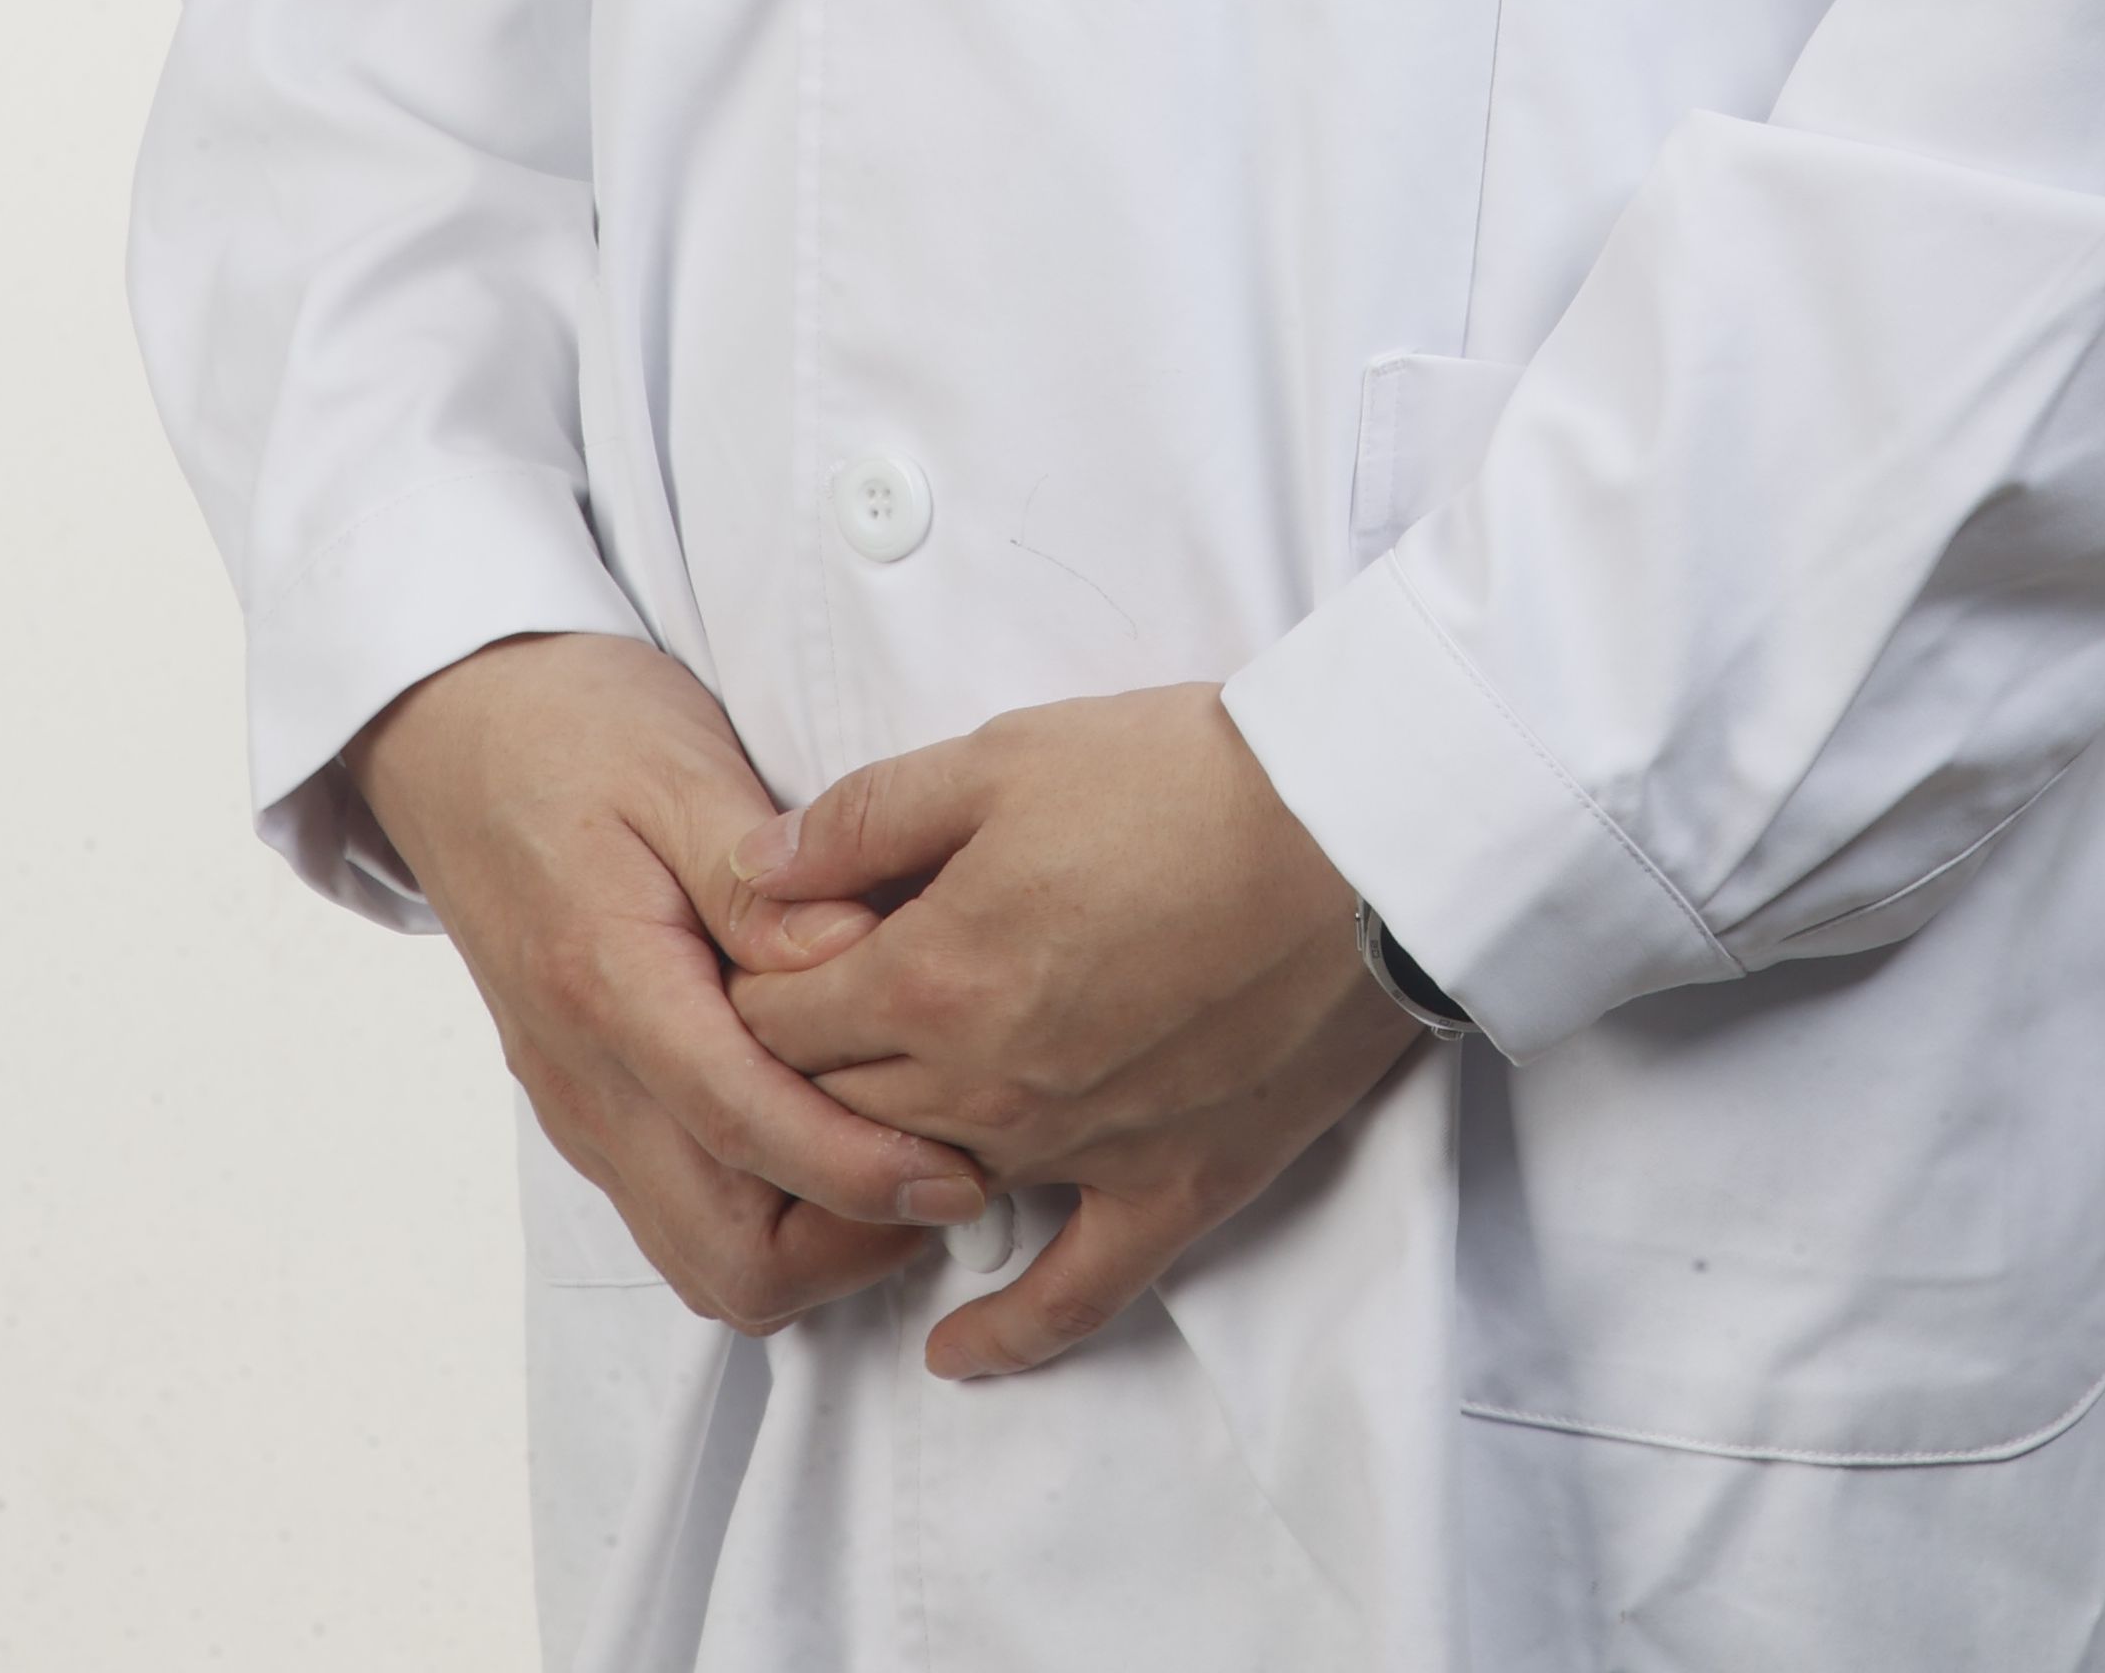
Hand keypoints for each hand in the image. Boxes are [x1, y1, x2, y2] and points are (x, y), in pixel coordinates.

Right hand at [351, 632, 989, 1332]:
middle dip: (845, 1243)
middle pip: (722, 1254)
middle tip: (944, 1173)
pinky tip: (832, 1137)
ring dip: (809, 1244)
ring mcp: (580, 1106)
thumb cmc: (576, 731)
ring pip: (699, 1258)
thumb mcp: (683, 769)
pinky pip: (677, 1214)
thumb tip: (855, 959)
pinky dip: (764, 1215)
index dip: (858, 1170)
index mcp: (609, 981)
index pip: (742, 1126)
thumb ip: (762, 883)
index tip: (956, 1175)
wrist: (456, 735)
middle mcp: (587, 1076)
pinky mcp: (587, 1109)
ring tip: (900, 1160)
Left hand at [724, 684, 1421, 1378]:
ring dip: (882, 1168)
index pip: (776, 1022)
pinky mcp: (1172, 1188)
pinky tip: (954, 1350)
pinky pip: (1075, 1292)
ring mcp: (1079, 1151)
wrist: (1353, 832)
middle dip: (799, 1075)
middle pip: (837, 1112)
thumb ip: (865, 819)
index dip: (752, 987)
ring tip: (861, 1137)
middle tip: (810, 1032)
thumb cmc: (1182, 776)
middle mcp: (987, 1085)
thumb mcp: (1003, 755)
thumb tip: (752, 871)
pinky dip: (1008, 1331)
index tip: (765, 960)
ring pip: (930, 1189)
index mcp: (933, 975)